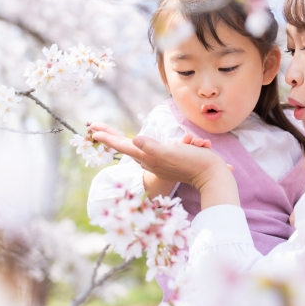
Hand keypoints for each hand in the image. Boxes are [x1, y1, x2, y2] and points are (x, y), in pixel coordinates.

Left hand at [90, 122, 238, 208]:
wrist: (210, 174)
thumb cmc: (192, 162)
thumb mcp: (171, 153)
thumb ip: (152, 147)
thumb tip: (134, 139)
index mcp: (149, 157)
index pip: (124, 146)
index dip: (109, 138)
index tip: (93, 132)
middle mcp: (151, 160)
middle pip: (126, 148)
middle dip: (111, 138)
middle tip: (95, 131)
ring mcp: (159, 162)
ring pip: (137, 150)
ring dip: (122, 142)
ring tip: (109, 137)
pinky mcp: (169, 161)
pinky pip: (152, 151)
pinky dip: (140, 146)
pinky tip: (136, 144)